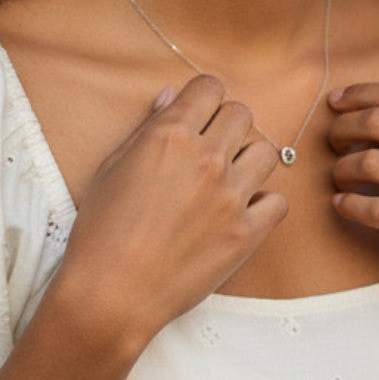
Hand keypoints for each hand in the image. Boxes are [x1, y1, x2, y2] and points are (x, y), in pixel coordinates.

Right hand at [54, 76, 286, 351]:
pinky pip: (277, 202)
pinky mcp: (246, 234)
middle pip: (242, 113)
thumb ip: (148, 127)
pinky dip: (264, 205)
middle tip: (210, 149)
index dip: (204, 98)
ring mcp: (231, 196)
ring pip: (267, 152)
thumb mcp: (112, 167)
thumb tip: (172, 96)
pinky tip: (241, 213)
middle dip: (227, 126)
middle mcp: (206, 158)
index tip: (199, 115)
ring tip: (228, 180)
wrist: (111, 293)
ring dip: (249, 160)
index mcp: (169, 135)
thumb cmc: (100, 231)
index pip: (209, 87)